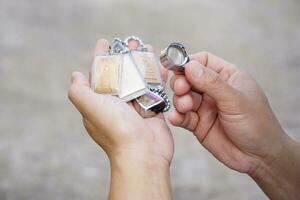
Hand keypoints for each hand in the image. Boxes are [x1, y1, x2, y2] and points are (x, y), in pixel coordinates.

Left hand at [68, 39, 172, 199]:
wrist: (143, 154)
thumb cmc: (116, 130)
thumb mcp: (90, 107)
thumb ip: (79, 90)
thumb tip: (75, 75)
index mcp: (100, 102)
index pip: (98, 74)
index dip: (101, 57)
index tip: (105, 42)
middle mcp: (116, 104)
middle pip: (120, 74)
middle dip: (125, 56)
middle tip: (132, 41)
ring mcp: (135, 107)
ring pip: (138, 79)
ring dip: (142, 63)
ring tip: (147, 47)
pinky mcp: (152, 111)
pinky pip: (155, 90)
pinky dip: (157, 77)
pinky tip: (161, 65)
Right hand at [168, 51, 299, 198]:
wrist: (259, 157)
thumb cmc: (257, 124)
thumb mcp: (236, 100)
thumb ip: (212, 83)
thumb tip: (189, 66)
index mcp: (226, 76)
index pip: (202, 61)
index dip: (188, 62)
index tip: (178, 68)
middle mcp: (213, 90)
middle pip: (188, 78)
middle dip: (181, 82)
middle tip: (181, 89)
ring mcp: (204, 107)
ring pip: (183, 97)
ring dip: (179, 100)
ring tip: (185, 107)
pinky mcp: (198, 124)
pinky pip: (182, 116)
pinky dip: (176, 116)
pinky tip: (176, 118)